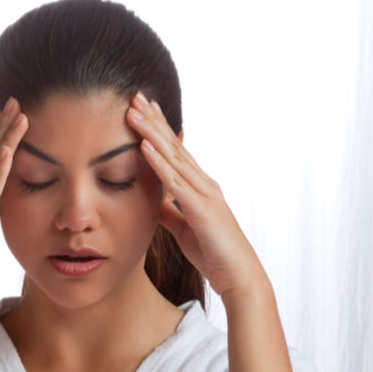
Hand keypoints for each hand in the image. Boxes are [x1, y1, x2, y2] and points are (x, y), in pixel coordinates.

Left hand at [125, 92, 268, 299]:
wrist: (237, 276)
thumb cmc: (212, 252)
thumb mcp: (181, 227)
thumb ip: (168, 210)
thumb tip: (152, 199)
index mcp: (198, 187)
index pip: (175, 151)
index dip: (158, 129)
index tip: (142, 109)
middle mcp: (203, 183)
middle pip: (174, 145)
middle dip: (154, 120)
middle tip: (136, 95)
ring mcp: (204, 193)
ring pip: (174, 157)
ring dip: (153, 133)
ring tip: (135, 112)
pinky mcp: (201, 209)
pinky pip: (175, 183)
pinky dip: (159, 163)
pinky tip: (144, 147)